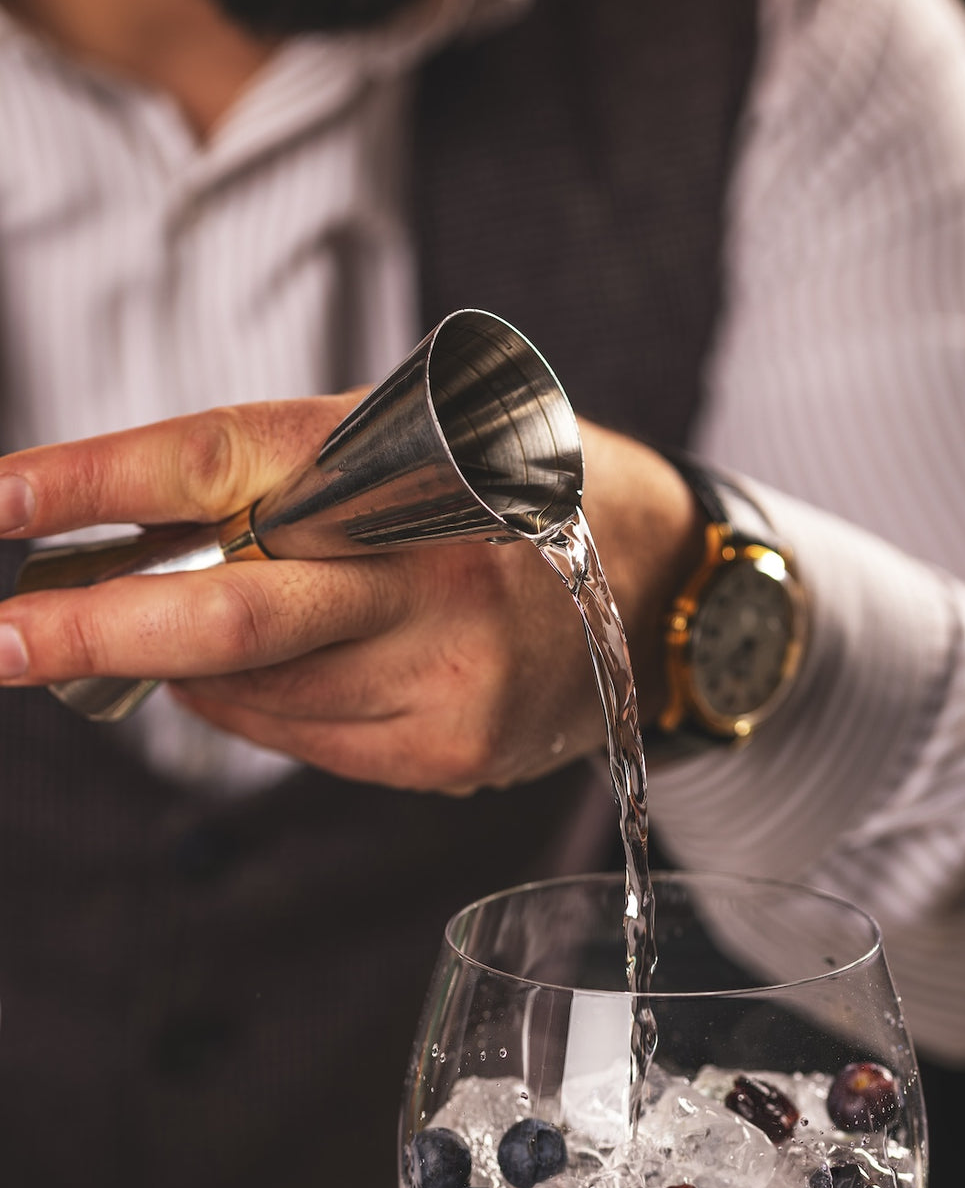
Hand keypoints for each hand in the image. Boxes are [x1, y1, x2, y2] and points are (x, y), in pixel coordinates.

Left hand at [0, 402, 701, 791]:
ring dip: (191, 666)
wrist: (650, 578)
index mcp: (408, 455)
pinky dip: (260, 707)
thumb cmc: (499, 491)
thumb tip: (131, 563)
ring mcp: (447, 670)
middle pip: (230, 615)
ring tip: (219, 623)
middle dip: (91, 630)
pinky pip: (298, 741)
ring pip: (250, 693)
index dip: (95, 480)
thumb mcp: (402, 438)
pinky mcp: (448, 749)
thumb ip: (278, 486)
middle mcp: (433, 567)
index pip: (222, 460)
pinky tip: (305, 670)